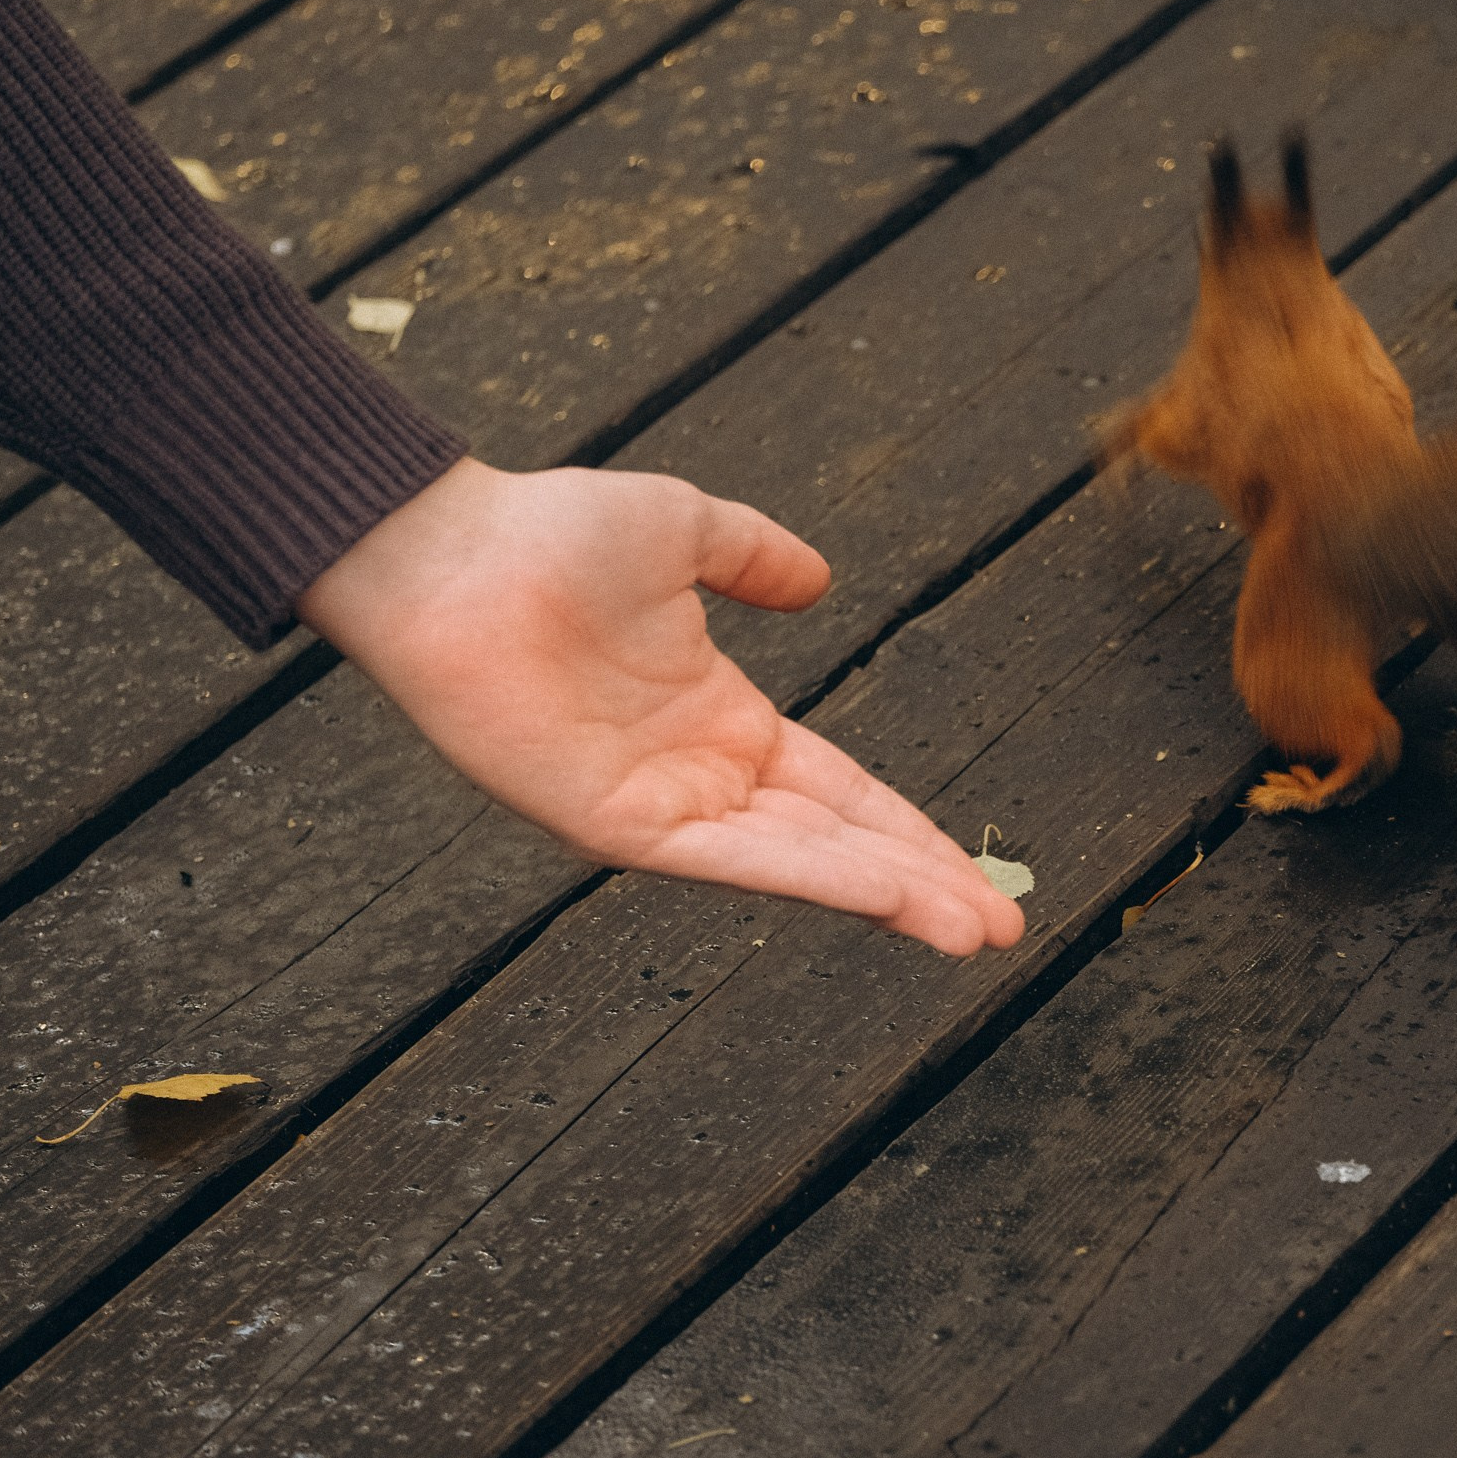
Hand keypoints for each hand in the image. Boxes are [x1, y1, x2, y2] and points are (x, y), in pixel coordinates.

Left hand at [296, 457, 1023, 955]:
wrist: (451, 551)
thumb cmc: (547, 532)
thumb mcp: (687, 528)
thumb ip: (755, 557)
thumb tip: (820, 583)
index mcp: (721, 722)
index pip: (841, 793)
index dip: (911, 831)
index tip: (981, 868)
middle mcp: (701, 779)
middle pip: (837, 844)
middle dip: (924, 885)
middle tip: (1004, 924)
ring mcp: (663, 809)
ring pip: (801, 863)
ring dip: (890, 897)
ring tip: (974, 929)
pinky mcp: (620, 827)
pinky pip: (737, 861)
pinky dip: (816, 877)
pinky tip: (887, 893)